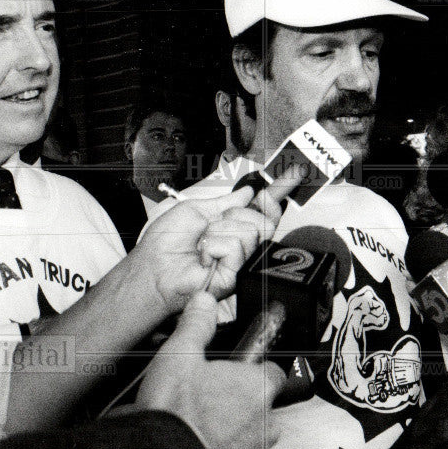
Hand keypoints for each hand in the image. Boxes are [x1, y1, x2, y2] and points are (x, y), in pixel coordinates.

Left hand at [132, 170, 300, 312]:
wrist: (153, 267)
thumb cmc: (166, 242)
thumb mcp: (195, 209)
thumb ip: (225, 201)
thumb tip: (247, 192)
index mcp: (230, 225)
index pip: (262, 209)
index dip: (277, 193)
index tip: (294, 173)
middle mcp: (239, 243)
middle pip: (264, 220)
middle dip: (236, 215)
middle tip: (212, 225)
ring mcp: (239, 260)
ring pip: (250, 231)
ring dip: (219, 231)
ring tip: (202, 243)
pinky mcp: (236, 275)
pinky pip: (236, 246)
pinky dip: (215, 246)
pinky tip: (204, 256)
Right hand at [134, 290, 286, 448]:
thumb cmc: (174, 417)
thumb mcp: (178, 357)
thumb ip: (196, 326)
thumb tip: (204, 303)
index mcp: (257, 387)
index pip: (272, 369)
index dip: (250, 367)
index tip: (233, 369)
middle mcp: (266, 423)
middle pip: (260, 405)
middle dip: (236, 402)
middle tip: (205, 400)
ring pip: (251, 436)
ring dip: (231, 432)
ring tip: (197, 427)